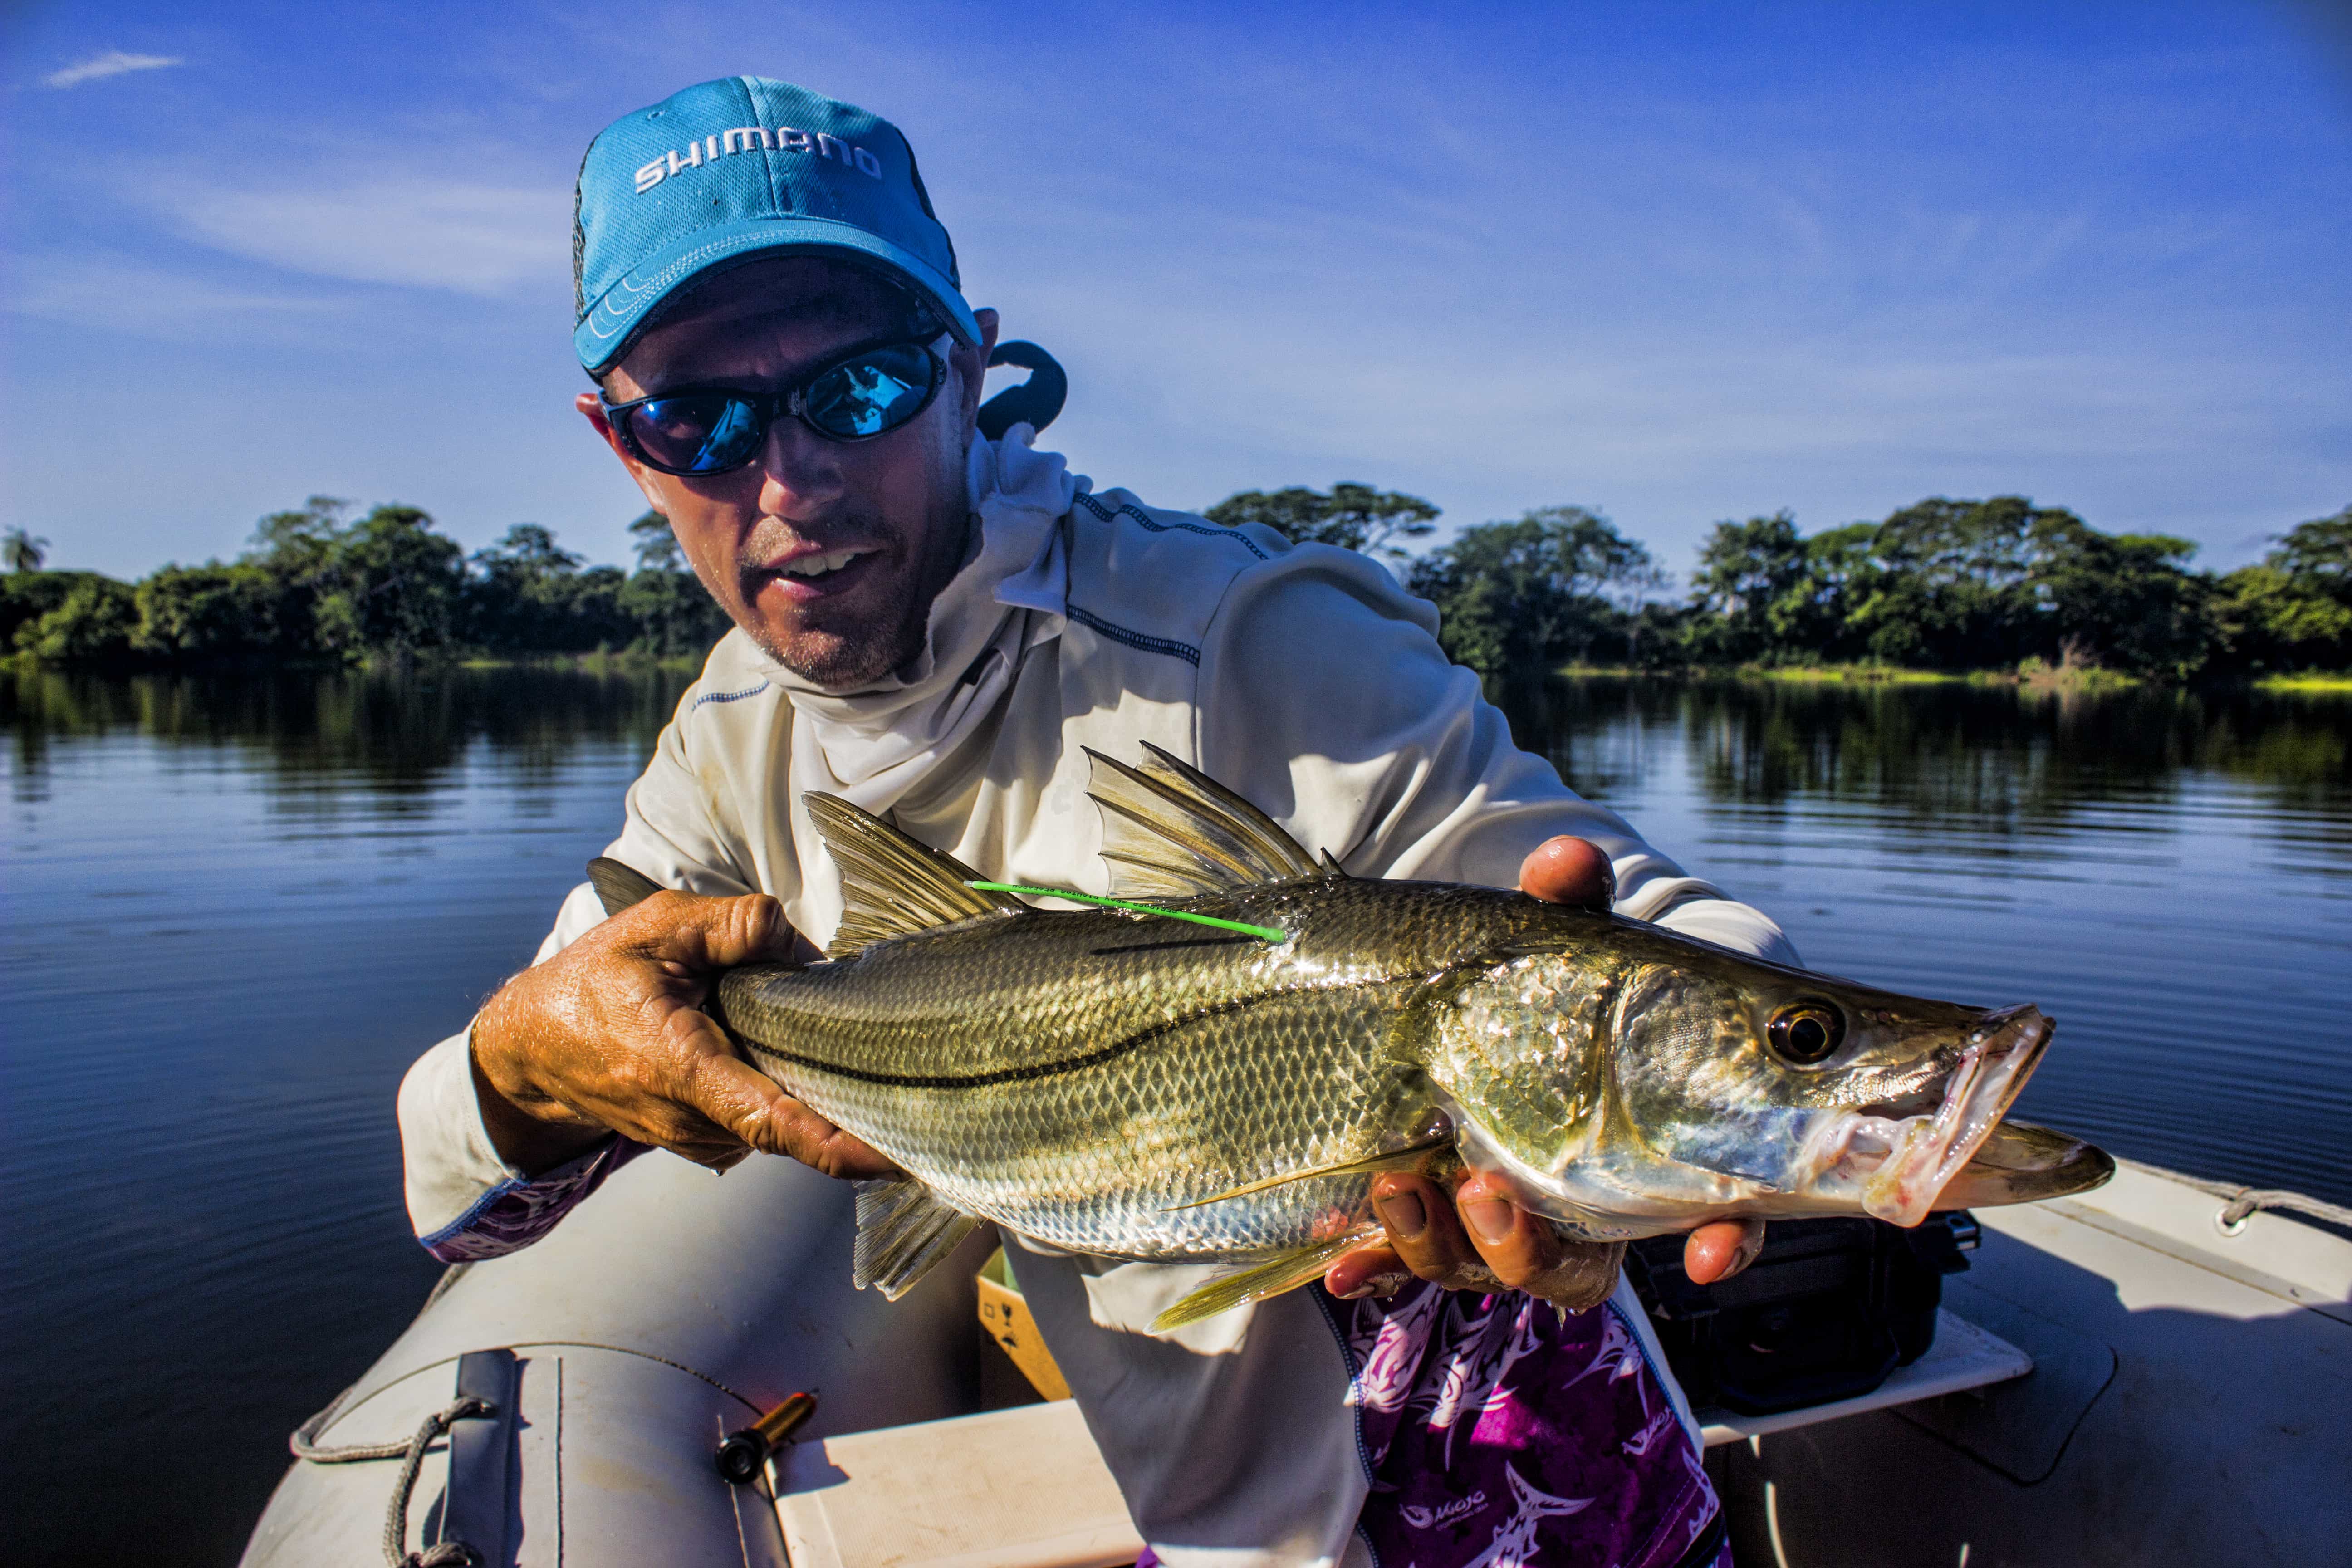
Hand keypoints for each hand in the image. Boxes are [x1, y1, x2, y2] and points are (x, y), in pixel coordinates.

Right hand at [468, 888, 893, 1180]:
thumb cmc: (593, 980)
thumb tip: (806, 947)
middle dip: (844, 1095)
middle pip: (792, 1121)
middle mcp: (691, 1120)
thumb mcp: (659, 926)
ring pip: (780, 1121)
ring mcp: (696, 1140)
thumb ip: (737, 925)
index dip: (837, 1145)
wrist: (532, 1046)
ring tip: (799, 1033)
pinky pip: (761, 1123)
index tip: (893, 1156)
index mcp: (680, 1067)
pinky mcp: (703, 1143)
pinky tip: (775, 1052)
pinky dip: (780, 1092)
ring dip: (805, 1083)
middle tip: (901, 1065)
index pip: (770, 1120)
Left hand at [1323, 835, 1766, 1307]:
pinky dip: (1376, 1266)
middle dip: (1528, 1248)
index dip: (1728, 1238)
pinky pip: (1408, 1265)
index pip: (1721, 1216)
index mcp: (1649, 1150)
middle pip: (1575, 1270)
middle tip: (1485, 1189)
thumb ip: (1568, 903)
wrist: (1452, 1007)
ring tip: (1396, 1190)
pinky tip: (1340, 1267)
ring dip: (1439, 1245)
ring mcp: (1503, 1225)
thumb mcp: (1555, 938)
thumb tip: (1568, 857)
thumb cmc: (1543, 983)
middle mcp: (1582, 1207)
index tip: (1711, 1250)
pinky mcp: (1432, 1224)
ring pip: (1486, 1270)